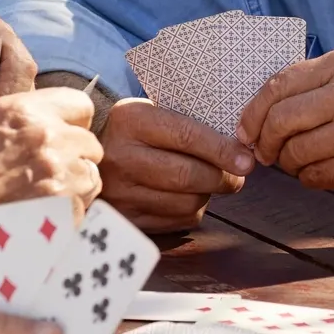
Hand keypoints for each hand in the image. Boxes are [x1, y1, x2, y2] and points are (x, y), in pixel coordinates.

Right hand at [0, 86, 103, 315]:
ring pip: (92, 180)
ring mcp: (59, 177)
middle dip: (74, 161)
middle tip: (44, 182)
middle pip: (90, 145)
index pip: (79, 104)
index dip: (71, 125)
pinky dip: (67, 221)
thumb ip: (8, 127)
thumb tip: (30, 131)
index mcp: (20, 111)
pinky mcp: (63, 217)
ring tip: (38, 208)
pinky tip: (36, 228)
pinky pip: (84, 214)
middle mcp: (46, 137)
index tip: (60, 141)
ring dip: (74, 193)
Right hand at [99, 98, 250, 232]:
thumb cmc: (133, 130)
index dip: (222, 151)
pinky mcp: (125, 218)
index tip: (246, 161)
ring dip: (208, 195)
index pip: (186, 136)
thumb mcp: (151, 112)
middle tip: (237, 176)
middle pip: (188, 175)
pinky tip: (188, 196)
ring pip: (186, 203)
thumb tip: (239, 149)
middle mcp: (122, 157)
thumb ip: (190, 124)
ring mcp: (121, 192)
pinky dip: (192, 211)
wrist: (86, 153)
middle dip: (222, 178)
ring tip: (209, 183)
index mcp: (132, 121)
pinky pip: (176, 221)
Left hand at [236, 46, 333, 194]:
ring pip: (295, 153)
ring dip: (288, 164)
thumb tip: (260, 110)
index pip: (278, 85)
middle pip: (280, 121)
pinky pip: (315, 176)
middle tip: (266, 153)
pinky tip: (321, 172)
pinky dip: (309, 178)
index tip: (245, 130)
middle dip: (264, 142)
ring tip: (300, 162)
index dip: (253, 112)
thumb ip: (316, 84)